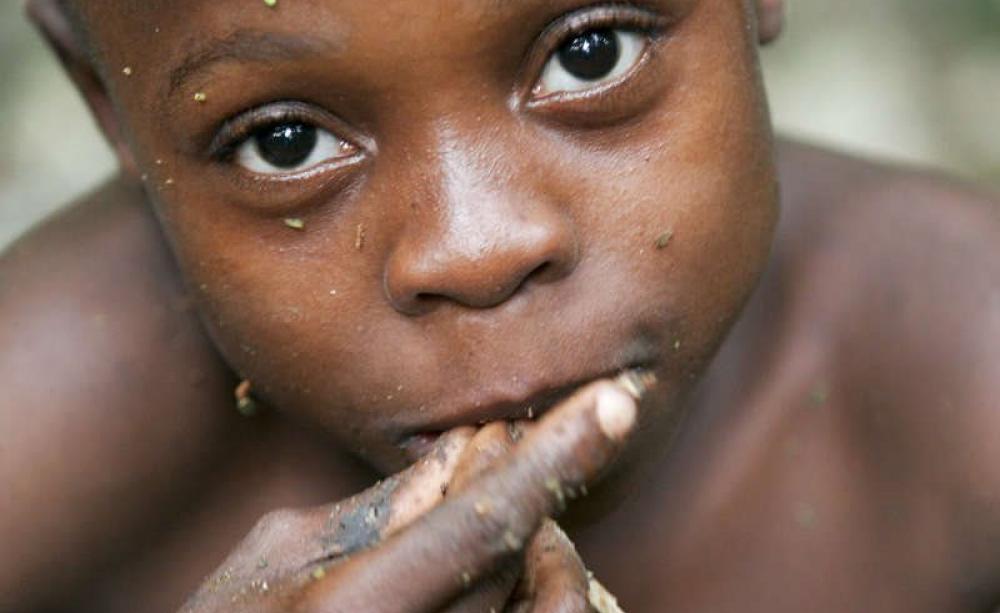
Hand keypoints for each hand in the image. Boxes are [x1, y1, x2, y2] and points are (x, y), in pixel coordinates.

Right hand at [179, 379, 637, 612]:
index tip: (617, 400)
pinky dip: (525, 589)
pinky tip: (490, 558)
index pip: (483, 522)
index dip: (556, 455)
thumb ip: (372, 509)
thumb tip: (456, 456)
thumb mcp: (271, 561)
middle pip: (518, 559)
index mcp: (357, 611)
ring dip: (540, 546)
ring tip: (497, 500)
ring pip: (541, 609)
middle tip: (504, 442)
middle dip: (532, 488)